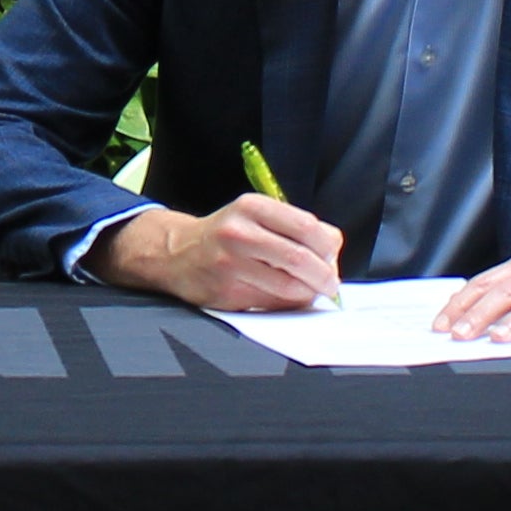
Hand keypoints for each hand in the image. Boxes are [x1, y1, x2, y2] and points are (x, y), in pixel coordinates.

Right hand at [97, 195, 345, 313]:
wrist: (177, 254)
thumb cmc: (226, 236)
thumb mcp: (254, 216)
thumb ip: (292, 228)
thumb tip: (332, 255)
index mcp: (252, 207)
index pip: (306, 226)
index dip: (328, 246)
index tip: (333, 257)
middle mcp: (239, 233)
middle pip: (299, 259)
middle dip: (324, 276)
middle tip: (330, 284)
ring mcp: (230, 265)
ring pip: (288, 286)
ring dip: (308, 293)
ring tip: (310, 291)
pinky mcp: (227, 292)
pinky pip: (271, 303)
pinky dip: (287, 303)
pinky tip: (285, 296)